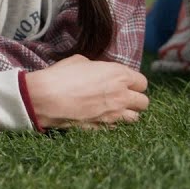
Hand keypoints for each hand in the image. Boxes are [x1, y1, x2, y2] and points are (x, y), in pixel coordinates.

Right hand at [24, 54, 148, 129]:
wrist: (45, 98)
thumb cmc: (61, 75)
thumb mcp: (81, 61)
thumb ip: (98, 67)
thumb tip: (98, 72)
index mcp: (119, 75)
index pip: (142, 82)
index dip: (134, 82)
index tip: (125, 82)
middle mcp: (121, 96)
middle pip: (144, 102)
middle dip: (136, 99)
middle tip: (123, 96)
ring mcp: (113, 115)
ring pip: (135, 118)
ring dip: (128, 113)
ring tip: (115, 109)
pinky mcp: (102, 128)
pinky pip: (117, 128)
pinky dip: (113, 124)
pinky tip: (101, 117)